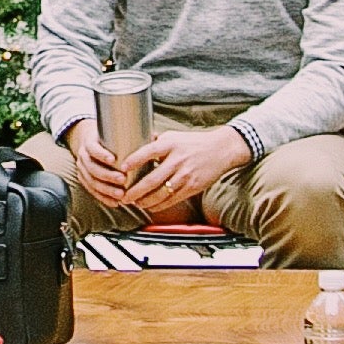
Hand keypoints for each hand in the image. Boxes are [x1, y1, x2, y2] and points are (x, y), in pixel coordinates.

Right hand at [60, 124, 139, 206]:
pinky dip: (104, 198)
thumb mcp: (115, 134)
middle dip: (107, 175)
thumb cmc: (107, 138)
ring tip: (121, 195)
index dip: (101, 154)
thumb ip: (133, 136)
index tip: (113, 159)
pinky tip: (115, 203)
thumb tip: (155, 137)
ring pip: (92, 182)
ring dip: (106, 190)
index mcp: (89, 142)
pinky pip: (92, 192)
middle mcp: (83, 156)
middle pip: (92, 168)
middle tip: (123, 180)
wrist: (91, 143)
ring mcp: (82, 169)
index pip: (92, 148)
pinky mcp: (85, 181)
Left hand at [123, 122, 254, 221]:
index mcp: (171, 145)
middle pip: (152, 179)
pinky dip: (159, 205)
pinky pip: (172, 200)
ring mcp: (185, 175)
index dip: (135, 160)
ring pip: (161, 193)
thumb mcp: (174, 136)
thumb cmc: (194, 142)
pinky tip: (150, 206)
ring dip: (145, 201)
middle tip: (124, 196)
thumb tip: (134, 143)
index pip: (149, 152)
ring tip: (135, 203)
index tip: (123, 168)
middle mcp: (177, 160)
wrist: (221, 150)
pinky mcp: (192, 187)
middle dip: (135, 191)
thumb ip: (156, 142)